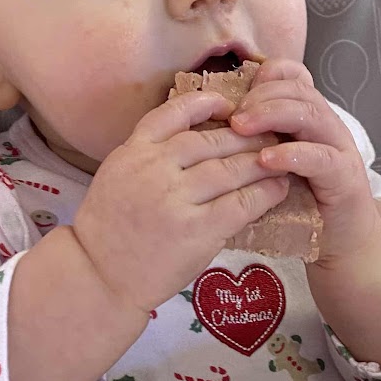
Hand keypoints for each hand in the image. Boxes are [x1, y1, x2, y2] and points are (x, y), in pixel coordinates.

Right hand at [70, 88, 289, 314]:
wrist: (99, 276)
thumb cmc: (109, 230)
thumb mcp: (116, 176)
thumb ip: (148, 155)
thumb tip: (193, 136)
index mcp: (133, 152)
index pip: (175, 113)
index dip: (207, 104)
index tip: (229, 107)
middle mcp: (154, 169)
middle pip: (212, 140)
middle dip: (247, 136)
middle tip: (270, 136)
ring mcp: (176, 199)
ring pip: (231, 169)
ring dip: (262, 162)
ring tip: (280, 160)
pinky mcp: (197, 231)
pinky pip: (241, 203)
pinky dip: (265, 193)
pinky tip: (278, 189)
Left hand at [228, 58, 380, 263]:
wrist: (341, 239)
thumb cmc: (300, 202)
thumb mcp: (274, 165)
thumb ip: (255, 142)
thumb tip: (210, 127)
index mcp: (308, 117)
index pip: (293, 76)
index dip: (267, 75)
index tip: (236, 92)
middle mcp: (326, 126)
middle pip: (298, 90)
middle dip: (261, 96)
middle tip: (231, 115)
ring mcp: (338, 149)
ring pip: (310, 115)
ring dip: (273, 115)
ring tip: (242, 127)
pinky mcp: (345, 178)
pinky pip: (321, 158)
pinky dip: (293, 155)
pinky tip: (267, 160)